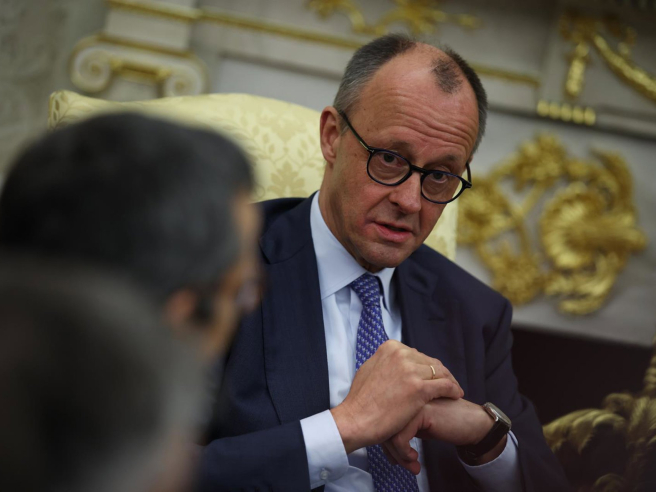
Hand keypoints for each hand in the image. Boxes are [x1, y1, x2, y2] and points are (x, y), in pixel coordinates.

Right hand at [330, 340, 463, 453]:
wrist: (356, 419)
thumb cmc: (360, 400)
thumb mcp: (369, 369)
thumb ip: (385, 363)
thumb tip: (397, 363)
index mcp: (390, 347)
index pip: (417, 354)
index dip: (426, 366)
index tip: (431, 376)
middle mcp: (401, 354)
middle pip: (430, 362)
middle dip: (440, 373)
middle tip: (448, 384)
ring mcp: (410, 370)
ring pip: (440, 372)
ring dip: (450, 381)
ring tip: (454, 390)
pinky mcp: (420, 388)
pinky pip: (445, 386)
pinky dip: (453, 390)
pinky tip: (456, 395)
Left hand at [382, 398, 504, 473]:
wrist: (472, 424)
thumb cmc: (446, 423)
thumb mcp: (418, 426)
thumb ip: (401, 428)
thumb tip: (383, 444)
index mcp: (402, 393)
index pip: (382, 416)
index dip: (384, 440)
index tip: (393, 457)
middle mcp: (404, 393)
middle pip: (382, 422)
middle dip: (389, 448)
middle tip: (397, 463)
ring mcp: (412, 399)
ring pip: (389, 430)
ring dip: (398, 453)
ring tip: (410, 463)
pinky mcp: (421, 410)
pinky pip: (400, 436)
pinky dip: (404, 452)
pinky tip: (414, 458)